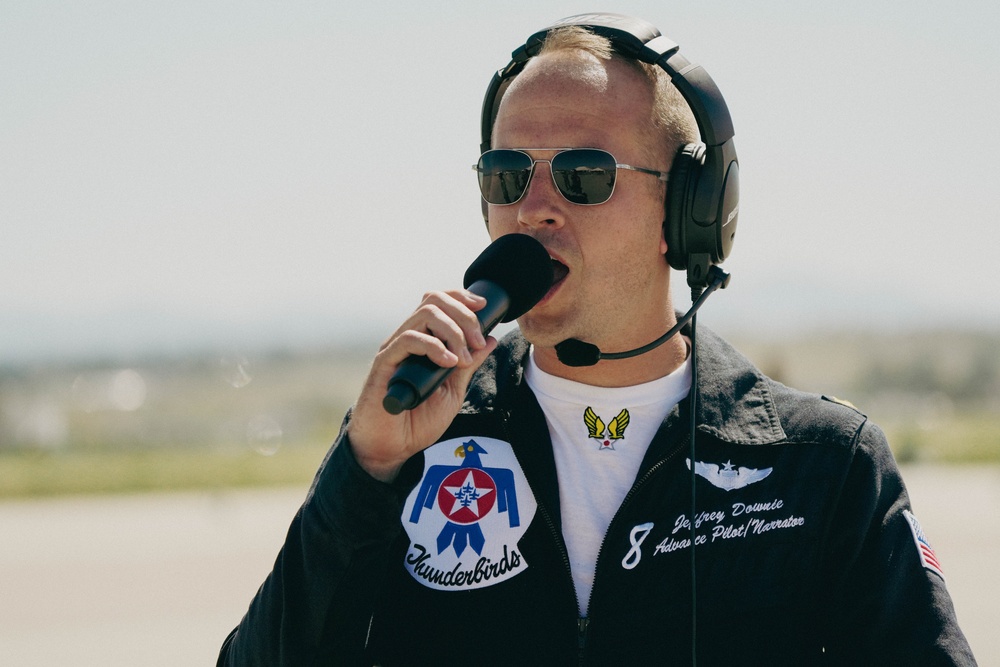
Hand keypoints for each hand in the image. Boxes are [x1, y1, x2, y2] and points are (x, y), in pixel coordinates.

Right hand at [347, 288, 497, 482]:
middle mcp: (408, 338)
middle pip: (434, 300)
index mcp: (423, 340)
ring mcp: (395, 348)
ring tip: (464, 359)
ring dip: (453, 332)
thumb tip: (489, 339)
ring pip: (424, 314)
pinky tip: (448, 363)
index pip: (439, 301)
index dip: (461, 297)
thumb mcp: (453, 390)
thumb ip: (470, 365)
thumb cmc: (418, 420)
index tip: (483, 306)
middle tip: (478, 342)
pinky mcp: (384, 362)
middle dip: (464, 316)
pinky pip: (408, 339)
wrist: (392, 447)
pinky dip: (433, 346)